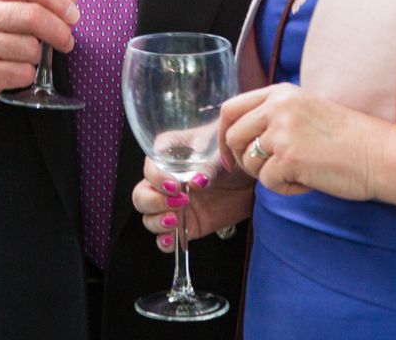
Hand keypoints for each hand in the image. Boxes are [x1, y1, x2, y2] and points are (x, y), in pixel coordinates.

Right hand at [0, 0, 78, 114]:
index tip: (73, 14)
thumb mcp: (4, 6)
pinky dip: (28, 75)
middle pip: (33, 16)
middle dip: (60, 31)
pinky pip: (23, 73)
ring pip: (31, 49)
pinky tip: (17, 71)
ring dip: (39, 56)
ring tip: (29, 56)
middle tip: (68, 41)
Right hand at [131, 158, 253, 250]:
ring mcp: (174, 205)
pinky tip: (172, 239)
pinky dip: (164, 241)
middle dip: (153, 201)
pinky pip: (165, 237)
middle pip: (142, 193)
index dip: (156, 176)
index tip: (174, 185)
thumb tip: (197, 181)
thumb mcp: (223, 154)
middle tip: (179, 201)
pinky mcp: (186, 225)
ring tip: (175, 220)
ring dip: (157, 220)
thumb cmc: (235, 156)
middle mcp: (167, 180)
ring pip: (148, 215)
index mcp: (171, 154)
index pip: (151, 164)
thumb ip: (209, 166)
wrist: (253, 180)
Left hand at [222, 83, 384, 199]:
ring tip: (298, 173)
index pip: (231, 109)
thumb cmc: (349, 138)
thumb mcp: (307, 111)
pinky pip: (268, 182)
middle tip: (266, 171)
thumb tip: (241, 136)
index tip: (230, 154)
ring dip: (268, 175)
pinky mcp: (289, 158)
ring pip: (249, 162)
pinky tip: (308, 182)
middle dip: (241, 159)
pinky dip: (285, 189)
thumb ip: (276, 115)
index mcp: (281, 93)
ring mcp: (282, 132)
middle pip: (233, 136)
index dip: (224, 135)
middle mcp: (278, 107)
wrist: (381, 154)